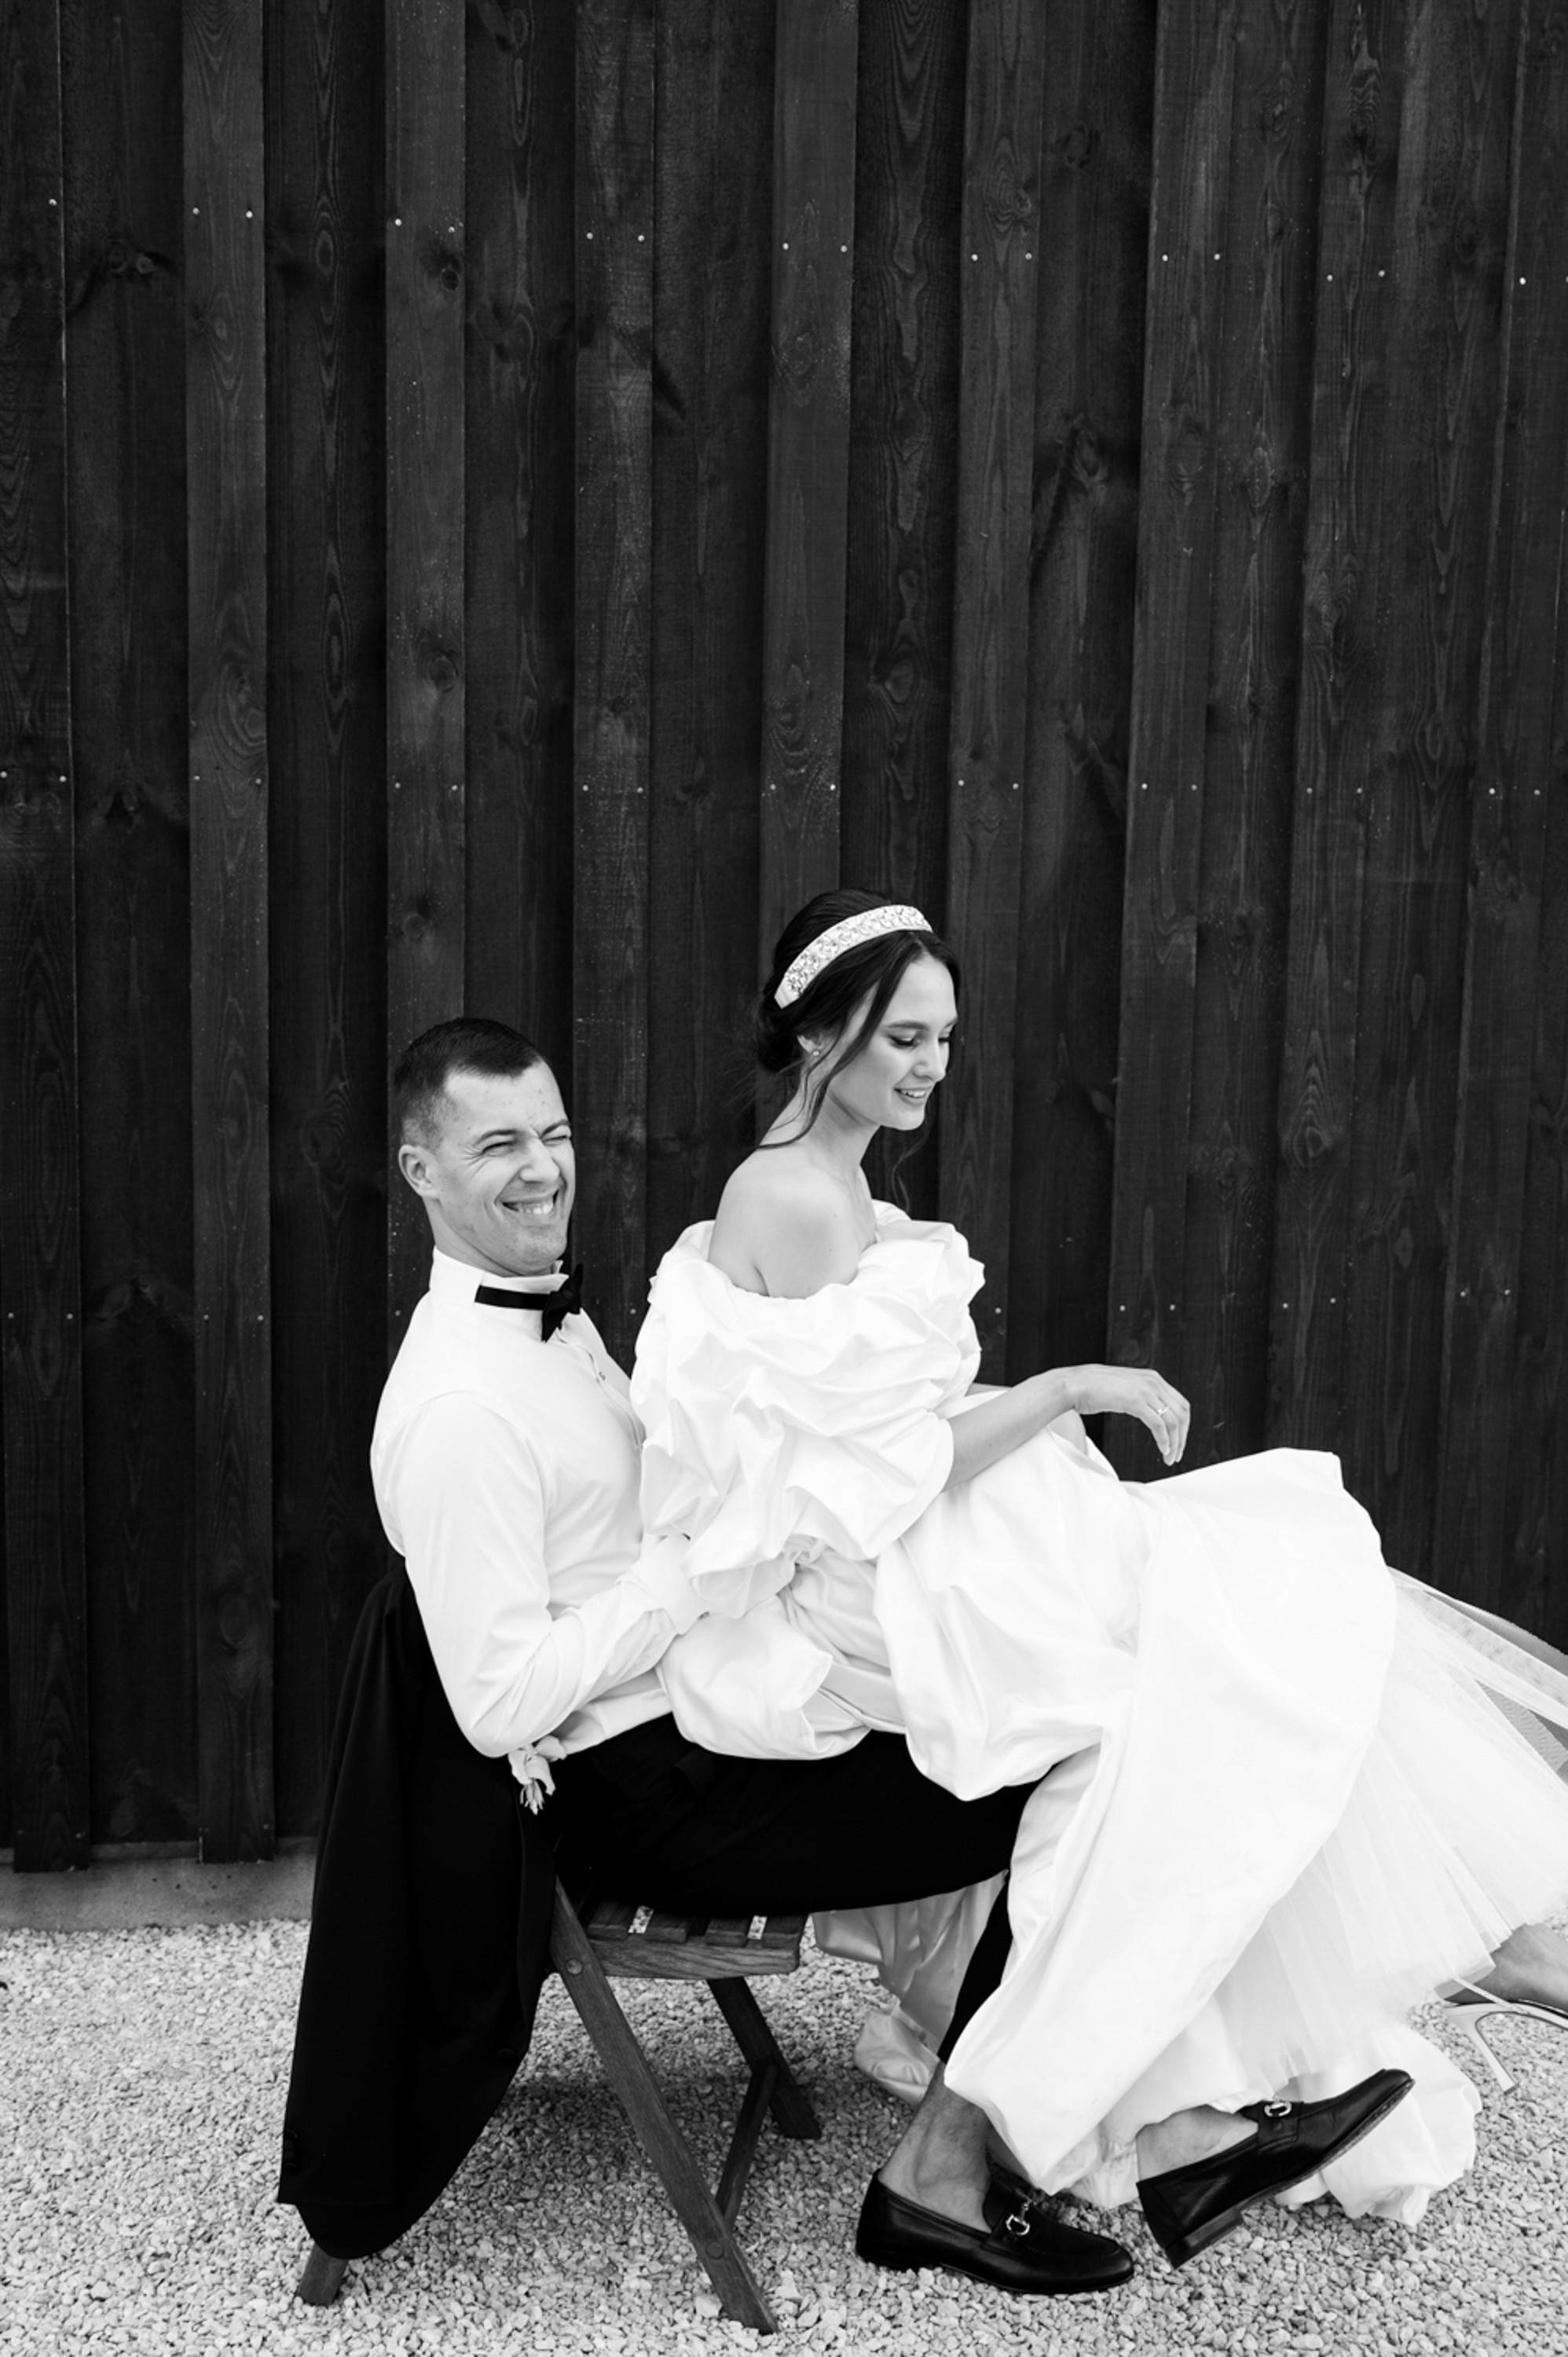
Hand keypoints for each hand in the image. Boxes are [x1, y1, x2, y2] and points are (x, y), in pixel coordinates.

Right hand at [1061, 1365, 1190, 1465]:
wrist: (1073, 1384)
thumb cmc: (1091, 1388)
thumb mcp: (1124, 1388)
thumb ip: (1139, 1395)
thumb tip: (1149, 1411)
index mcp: (1152, 1378)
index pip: (1180, 1403)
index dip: (1183, 1425)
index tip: (1178, 1441)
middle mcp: (1152, 1381)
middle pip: (1182, 1412)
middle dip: (1182, 1437)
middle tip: (1177, 1453)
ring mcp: (1144, 1390)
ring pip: (1173, 1421)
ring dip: (1175, 1443)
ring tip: (1170, 1457)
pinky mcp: (1135, 1400)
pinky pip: (1158, 1424)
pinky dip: (1164, 1440)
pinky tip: (1162, 1450)